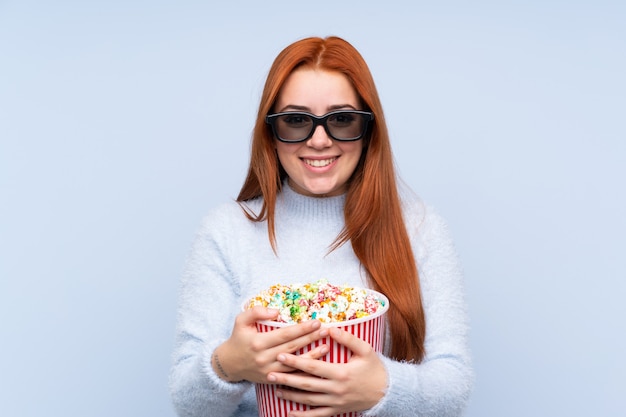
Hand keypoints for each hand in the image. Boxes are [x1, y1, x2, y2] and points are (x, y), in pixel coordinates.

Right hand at [213, 306, 327, 382]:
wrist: (229, 364)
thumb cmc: (238, 338)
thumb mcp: (241, 321)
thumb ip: (256, 312)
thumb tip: (277, 311)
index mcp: (258, 343)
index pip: (284, 335)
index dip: (301, 329)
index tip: (315, 322)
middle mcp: (264, 358)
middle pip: (292, 347)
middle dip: (310, 338)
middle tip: (325, 330)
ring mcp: (269, 370)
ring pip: (294, 363)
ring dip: (312, 355)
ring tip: (326, 346)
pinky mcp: (272, 378)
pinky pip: (292, 374)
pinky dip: (304, 368)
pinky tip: (317, 362)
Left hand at [266, 327, 387, 416]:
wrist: (387, 392)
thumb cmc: (375, 368)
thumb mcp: (365, 350)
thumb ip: (347, 338)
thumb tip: (329, 328)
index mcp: (341, 373)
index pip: (313, 367)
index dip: (296, 361)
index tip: (281, 355)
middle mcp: (336, 389)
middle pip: (306, 384)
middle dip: (287, 378)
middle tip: (270, 372)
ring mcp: (335, 402)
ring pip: (309, 400)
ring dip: (291, 395)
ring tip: (275, 388)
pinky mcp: (337, 410)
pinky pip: (317, 415)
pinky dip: (302, 416)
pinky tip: (289, 412)